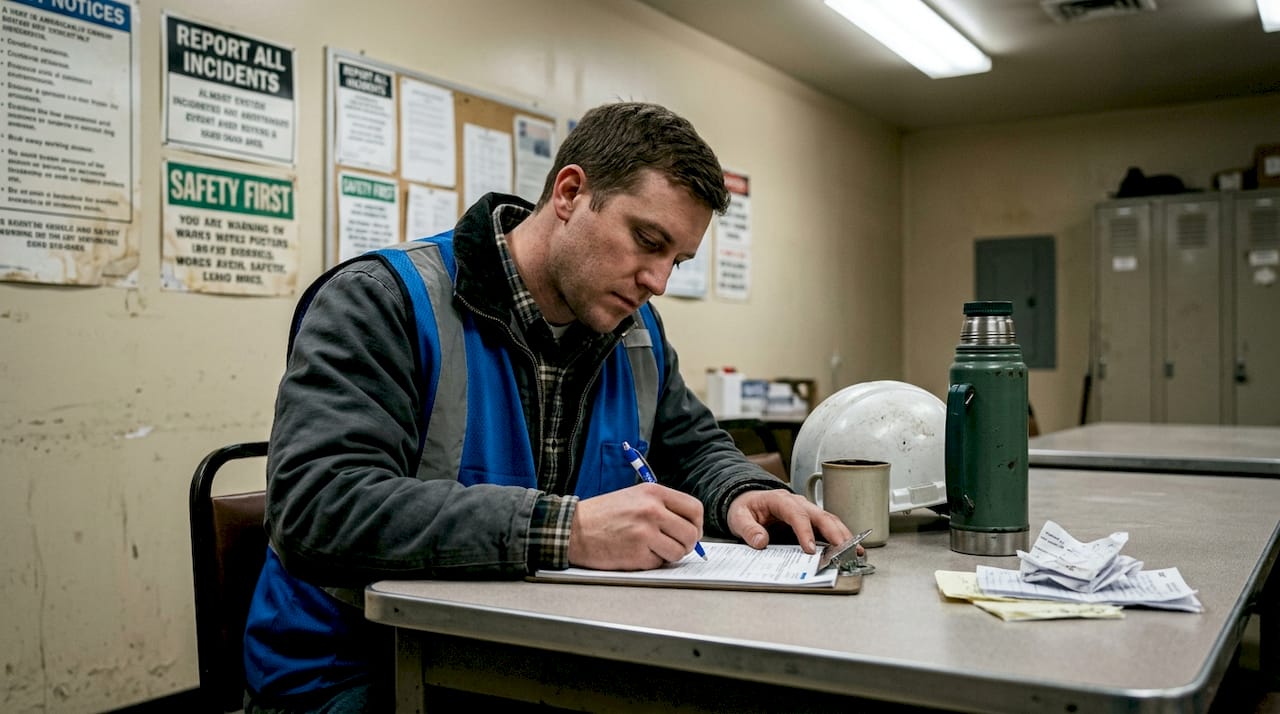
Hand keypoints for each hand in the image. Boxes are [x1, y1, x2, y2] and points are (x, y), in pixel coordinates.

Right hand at [567, 482, 703, 570]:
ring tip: (652, 548)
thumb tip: (690, 527)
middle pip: (691, 534)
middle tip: (675, 546)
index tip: (691, 531)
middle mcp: (652, 510)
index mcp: (654, 492)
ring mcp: (645, 533)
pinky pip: (659, 563)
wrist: (574, 529)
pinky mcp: (637, 554)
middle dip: (686, 544)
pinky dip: (650, 562)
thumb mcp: (635, 497)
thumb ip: (663, 507)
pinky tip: (635, 553)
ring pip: (678, 552)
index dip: (697, 524)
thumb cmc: (603, 514)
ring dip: (669, 555)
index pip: (694, 509)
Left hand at [727, 489, 853, 554]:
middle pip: (820, 515)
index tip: (810, 549)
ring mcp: (807, 511)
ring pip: (830, 520)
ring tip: (855, 551)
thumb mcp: (738, 517)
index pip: (796, 514)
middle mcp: (798, 503)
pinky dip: (841, 537)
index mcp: (780, 500)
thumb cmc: (745, 508)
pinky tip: (851, 548)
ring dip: (843, 535)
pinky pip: (829, 527)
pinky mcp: (811, 520)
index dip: (805, 531)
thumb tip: (760, 541)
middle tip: (845, 550)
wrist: (748, 501)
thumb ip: (748, 529)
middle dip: (835, 533)